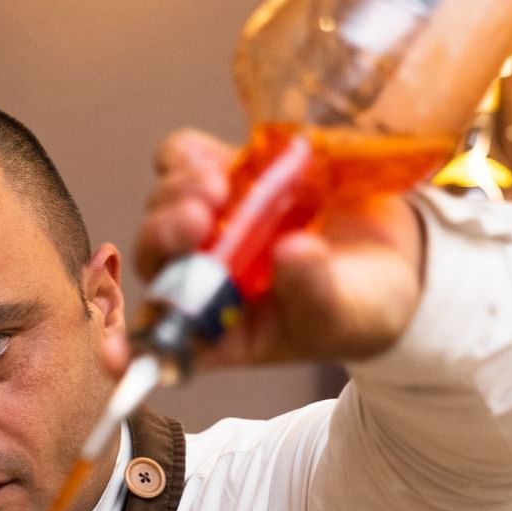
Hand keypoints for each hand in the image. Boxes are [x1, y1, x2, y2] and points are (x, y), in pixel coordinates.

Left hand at [134, 129, 427, 366]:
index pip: (160, 342)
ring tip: (218, 187)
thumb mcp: (346, 313)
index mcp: (219, 330)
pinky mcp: (228, 177)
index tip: (112, 352)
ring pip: (162, 205)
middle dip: (164, 236)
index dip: (130, 347)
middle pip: (155, 258)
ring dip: (177, 193)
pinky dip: (189, 158)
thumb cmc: (363, 304)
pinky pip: (184, 160)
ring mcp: (212, 225)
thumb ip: (314, 292)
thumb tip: (291, 255)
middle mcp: (203, 279)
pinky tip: (217, 163)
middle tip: (198, 220)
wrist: (398, 253)